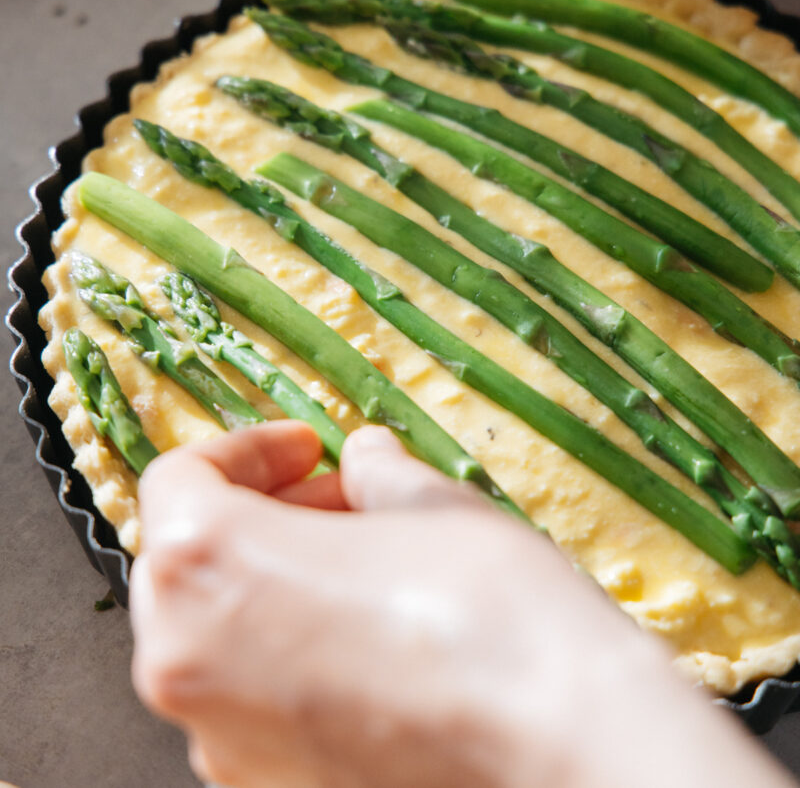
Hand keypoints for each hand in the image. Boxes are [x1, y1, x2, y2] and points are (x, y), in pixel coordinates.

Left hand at [130, 422, 794, 787]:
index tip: (307, 448)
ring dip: (273, 581)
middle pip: (188, 559)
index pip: (178, 479)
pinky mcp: (265, 786)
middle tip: (340, 497)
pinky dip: (285, 651)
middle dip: (263, 513)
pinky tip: (366, 634)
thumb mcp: (433, 505)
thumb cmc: (494, 621)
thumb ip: (377, 473)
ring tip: (364, 562)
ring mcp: (221, 737)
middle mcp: (187, 660)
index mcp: (207, 564)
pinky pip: (248, 698)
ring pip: (215, 631)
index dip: (248, 448)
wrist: (565, 756)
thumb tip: (365, 459)